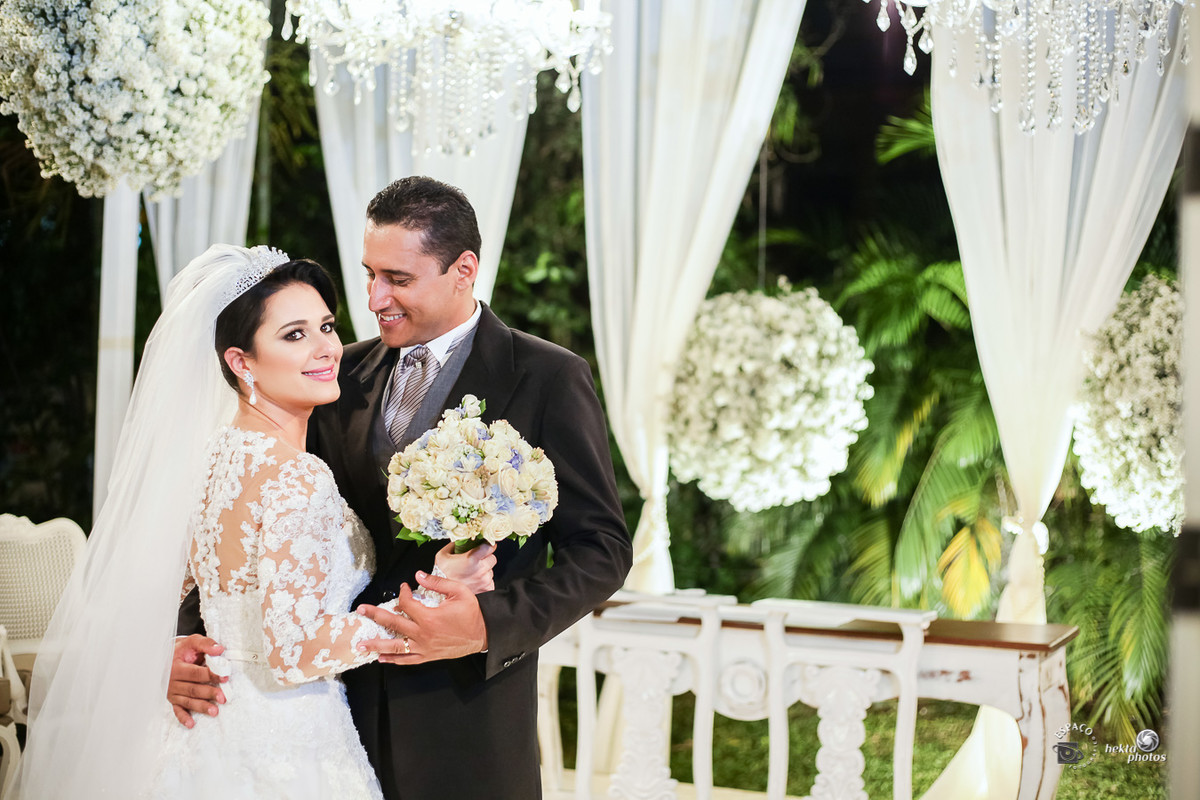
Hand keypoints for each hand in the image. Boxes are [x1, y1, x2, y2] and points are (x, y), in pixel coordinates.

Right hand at [167, 634, 226, 727]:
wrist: (166, 656)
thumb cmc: (183, 650)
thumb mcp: (192, 642)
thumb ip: (206, 644)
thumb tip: (220, 649)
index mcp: (176, 666)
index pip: (195, 673)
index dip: (211, 675)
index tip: (225, 677)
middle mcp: (171, 681)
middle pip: (193, 689)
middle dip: (209, 693)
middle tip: (223, 697)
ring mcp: (171, 691)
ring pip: (187, 700)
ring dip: (201, 707)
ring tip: (214, 711)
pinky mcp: (172, 699)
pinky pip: (177, 710)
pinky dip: (183, 718)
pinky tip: (191, 724)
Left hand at [356, 571, 487, 663]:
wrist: (483, 634)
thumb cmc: (472, 612)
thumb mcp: (458, 592)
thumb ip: (436, 583)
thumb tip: (417, 576)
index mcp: (429, 617)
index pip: (406, 604)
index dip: (402, 593)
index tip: (404, 587)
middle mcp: (422, 634)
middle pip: (393, 624)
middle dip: (375, 615)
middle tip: (360, 610)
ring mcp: (423, 648)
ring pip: (395, 647)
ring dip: (376, 645)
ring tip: (360, 646)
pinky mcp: (427, 656)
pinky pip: (407, 660)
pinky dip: (393, 660)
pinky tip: (381, 659)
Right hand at [433, 541, 495, 592]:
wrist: (440, 595)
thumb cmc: (441, 575)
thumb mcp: (443, 555)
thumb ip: (453, 544)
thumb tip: (461, 539)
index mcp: (472, 558)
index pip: (489, 546)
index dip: (488, 545)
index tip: (485, 546)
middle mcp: (481, 570)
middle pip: (492, 558)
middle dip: (486, 558)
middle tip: (476, 561)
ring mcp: (485, 581)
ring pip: (491, 571)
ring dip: (485, 570)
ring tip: (473, 573)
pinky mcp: (486, 589)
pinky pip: (491, 581)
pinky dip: (485, 581)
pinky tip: (475, 581)